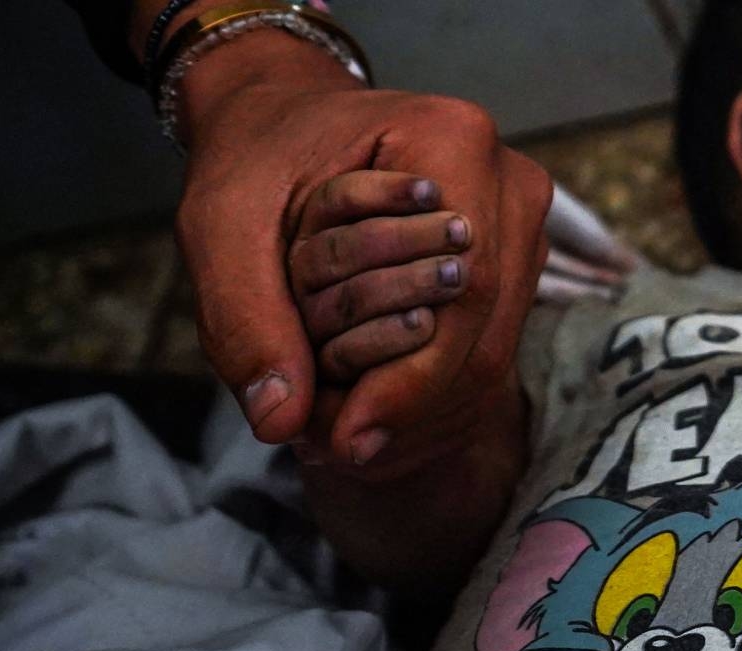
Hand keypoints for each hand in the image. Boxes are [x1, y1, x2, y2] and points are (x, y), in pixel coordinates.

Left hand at [174, 34, 551, 470]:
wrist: (287, 116)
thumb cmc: (257, 155)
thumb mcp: (221, 225)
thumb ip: (247, 319)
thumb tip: (281, 423)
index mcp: (453, 142)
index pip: (460, 291)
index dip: (411, 380)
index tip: (348, 442)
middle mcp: (510, 182)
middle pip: (484, 333)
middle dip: (408, 400)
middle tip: (326, 442)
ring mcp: (520, 223)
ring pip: (489, 349)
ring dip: (415, 398)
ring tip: (337, 419)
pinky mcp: (512, 256)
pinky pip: (485, 343)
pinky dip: (425, 381)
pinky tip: (369, 393)